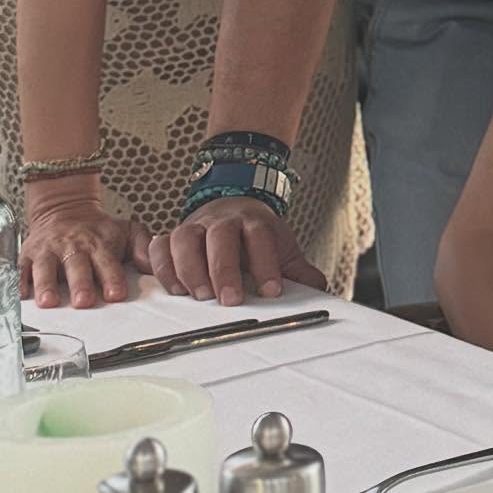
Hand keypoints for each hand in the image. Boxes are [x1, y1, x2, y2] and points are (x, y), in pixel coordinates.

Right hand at [21, 191, 152, 307]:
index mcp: (99, 244)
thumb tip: (155, 266)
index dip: (112, 278)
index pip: (107, 262)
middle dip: (81, 283)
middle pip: (77, 265)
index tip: (116, 295)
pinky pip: (22, 268)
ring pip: (47, 267)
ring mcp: (49, 251)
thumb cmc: (98, 231)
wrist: (66, 209)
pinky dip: (21, 281)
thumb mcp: (125, 231)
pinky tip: (23, 294)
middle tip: (84, 302)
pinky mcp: (29, 255)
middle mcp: (74, 247)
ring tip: (49, 301)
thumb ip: (142, 247)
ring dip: (47, 284)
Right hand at [149, 197, 325, 305]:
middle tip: (230, 300)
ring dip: (190, 268)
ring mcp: (196, 227)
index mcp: (254, 221)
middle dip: (225, 268)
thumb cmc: (256, 237)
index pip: (260, 235)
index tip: (271, 291)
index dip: (266, 263)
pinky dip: (162, 267)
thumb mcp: (282, 249)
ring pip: (185, 237)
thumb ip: (298, 271)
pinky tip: (174, 290)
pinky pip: (160, 246)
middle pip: (221, 235)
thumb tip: (319, 290)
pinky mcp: (173, 238)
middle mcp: (222, 220)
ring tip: (200, 296)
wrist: (233, 206)